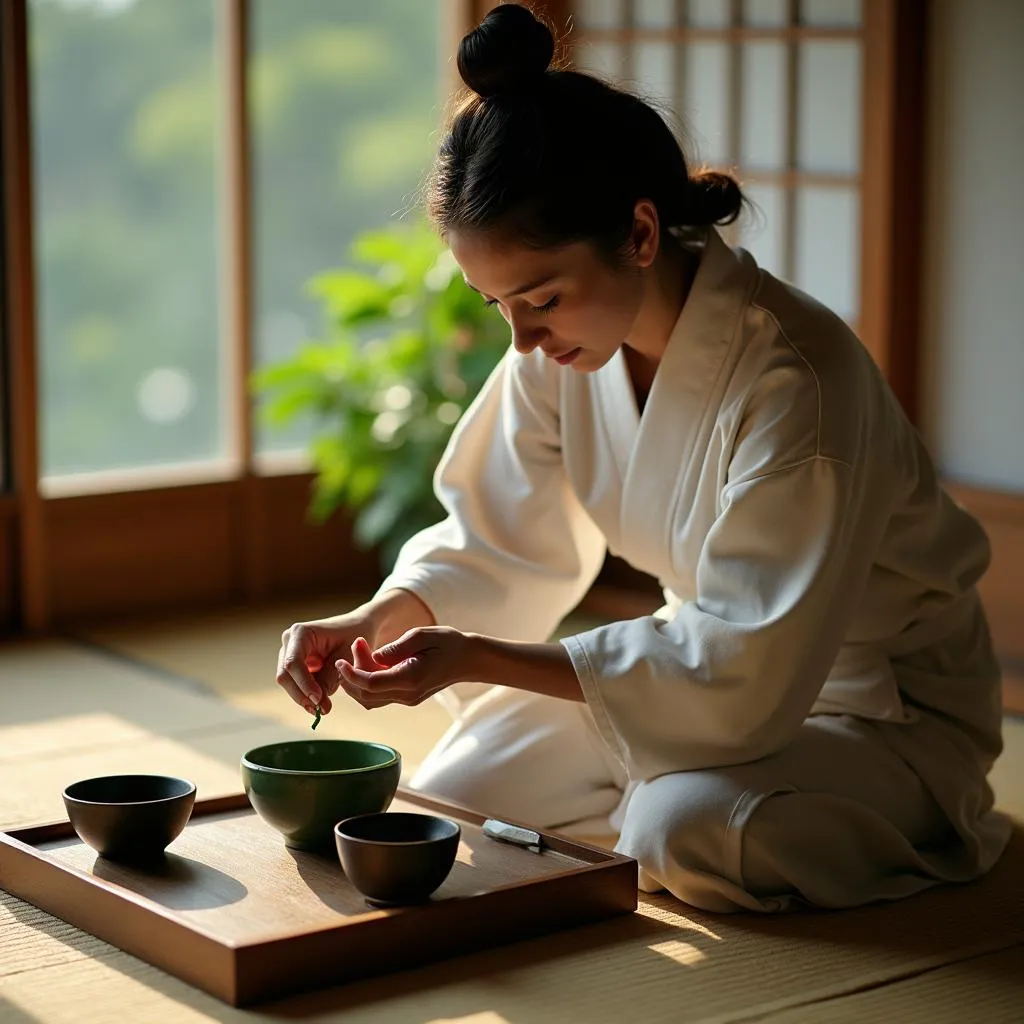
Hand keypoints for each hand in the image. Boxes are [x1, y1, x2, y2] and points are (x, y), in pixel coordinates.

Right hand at [276, 612, 381, 716]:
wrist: (356, 628)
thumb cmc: (353, 636)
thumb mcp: (347, 655)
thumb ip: (331, 677)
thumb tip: (318, 702)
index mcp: (301, 633)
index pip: (293, 662)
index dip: (303, 683)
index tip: (318, 699)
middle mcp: (289, 642)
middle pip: (285, 675)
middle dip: (302, 694)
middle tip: (323, 710)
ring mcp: (289, 653)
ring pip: (288, 682)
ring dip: (304, 697)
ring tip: (325, 708)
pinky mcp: (294, 665)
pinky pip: (295, 684)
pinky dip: (307, 694)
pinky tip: (322, 702)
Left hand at [336, 627, 475, 709]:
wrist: (468, 659)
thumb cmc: (447, 643)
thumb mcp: (421, 635)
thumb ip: (395, 648)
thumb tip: (373, 656)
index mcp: (410, 679)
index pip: (371, 684)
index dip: (351, 674)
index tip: (340, 659)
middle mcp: (407, 695)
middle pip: (366, 695)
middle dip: (352, 674)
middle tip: (357, 645)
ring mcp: (407, 698)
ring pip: (370, 699)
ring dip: (358, 679)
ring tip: (362, 650)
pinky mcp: (407, 697)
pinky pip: (379, 695)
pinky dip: (369, 680)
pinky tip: (372, 660)